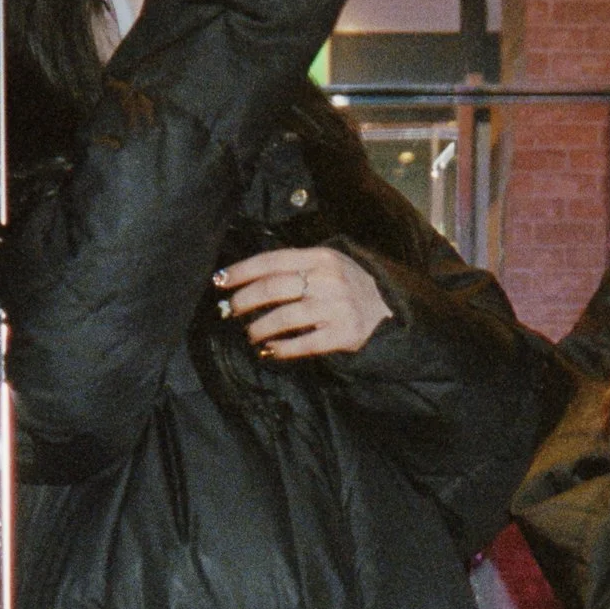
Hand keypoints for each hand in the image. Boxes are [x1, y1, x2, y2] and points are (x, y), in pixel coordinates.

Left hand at [215, 245, 392, 358]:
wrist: (389, 309)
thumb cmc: (348, 286)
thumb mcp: (328, 264)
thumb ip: (295, 267)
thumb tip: (249, 279)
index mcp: (320, 257)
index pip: (272, 261)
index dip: (242, 271)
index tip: (220, 281)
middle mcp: (328, 280)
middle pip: (274, 288)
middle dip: (244, 301)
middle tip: (230, 311)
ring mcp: (336, 307)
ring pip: (285, 317)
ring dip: (259, 327)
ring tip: (250, 333)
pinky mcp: (343, 334)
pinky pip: (304, 343)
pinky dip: (282, 348)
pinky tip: (270, 350)